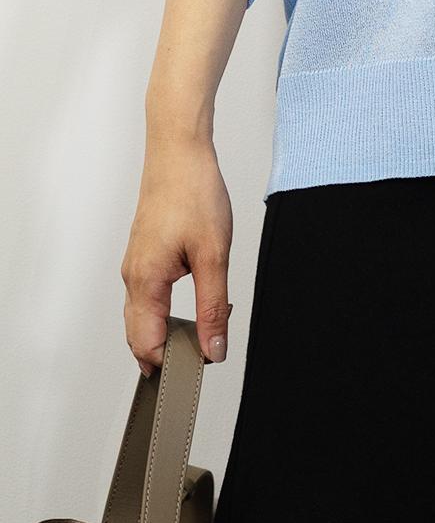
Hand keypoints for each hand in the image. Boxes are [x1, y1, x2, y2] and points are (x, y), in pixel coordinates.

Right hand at [121, 141, 233, 375]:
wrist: (179, 153)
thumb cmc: (193, 194)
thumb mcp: (214, 255)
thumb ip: (213, 306)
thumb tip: (214, 349)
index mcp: (145, 283)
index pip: (148, 346)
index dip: (173, 365)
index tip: (201, 369)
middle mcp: (132, 278)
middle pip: (140, 336)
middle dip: (168, 355)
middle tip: (203, 357)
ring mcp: (136, 265)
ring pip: (143, 316)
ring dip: (168, 331)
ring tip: (205, 331)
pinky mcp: (145, 254)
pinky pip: (149, 296)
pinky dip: (167, 310)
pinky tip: (196, 302)